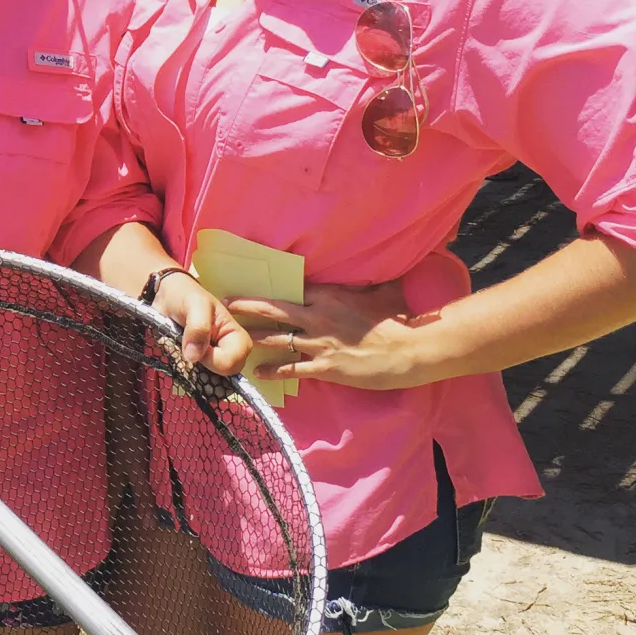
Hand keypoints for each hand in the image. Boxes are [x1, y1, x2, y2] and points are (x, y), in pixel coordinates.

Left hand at [152, 272, 251, 373]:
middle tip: (189, 348)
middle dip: (204, 366)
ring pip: (211, 380)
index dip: (213, 359)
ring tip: (183, 351)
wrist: (165, 297)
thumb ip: (198, 328)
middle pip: (225, 375)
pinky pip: (198, 379)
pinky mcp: (200, 365)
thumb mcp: (195, 304)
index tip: (196, 344)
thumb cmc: (184, 295)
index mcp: (236, 337)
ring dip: (193, 371)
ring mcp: (214, 360)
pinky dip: (187, 373)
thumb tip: (194, 357)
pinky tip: (179, 358)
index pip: (233, 362)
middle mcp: (229, 351)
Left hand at [225, 279, 424, 390]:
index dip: (270, 288)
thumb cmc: (396, 319)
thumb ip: (362, 281)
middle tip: (225, 303)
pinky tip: (258, 372)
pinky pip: (292, 369)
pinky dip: (273, 370)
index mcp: (329, 295)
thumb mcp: (378, 291)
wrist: (410, 351)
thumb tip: (367, 262)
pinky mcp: (325, 368)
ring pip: (277, 339)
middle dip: (247, 306)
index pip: (291, 289)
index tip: (251, 285)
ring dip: (255, 338)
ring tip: (235, 339)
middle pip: (274, 309)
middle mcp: (318, 316)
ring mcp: (319, 343)